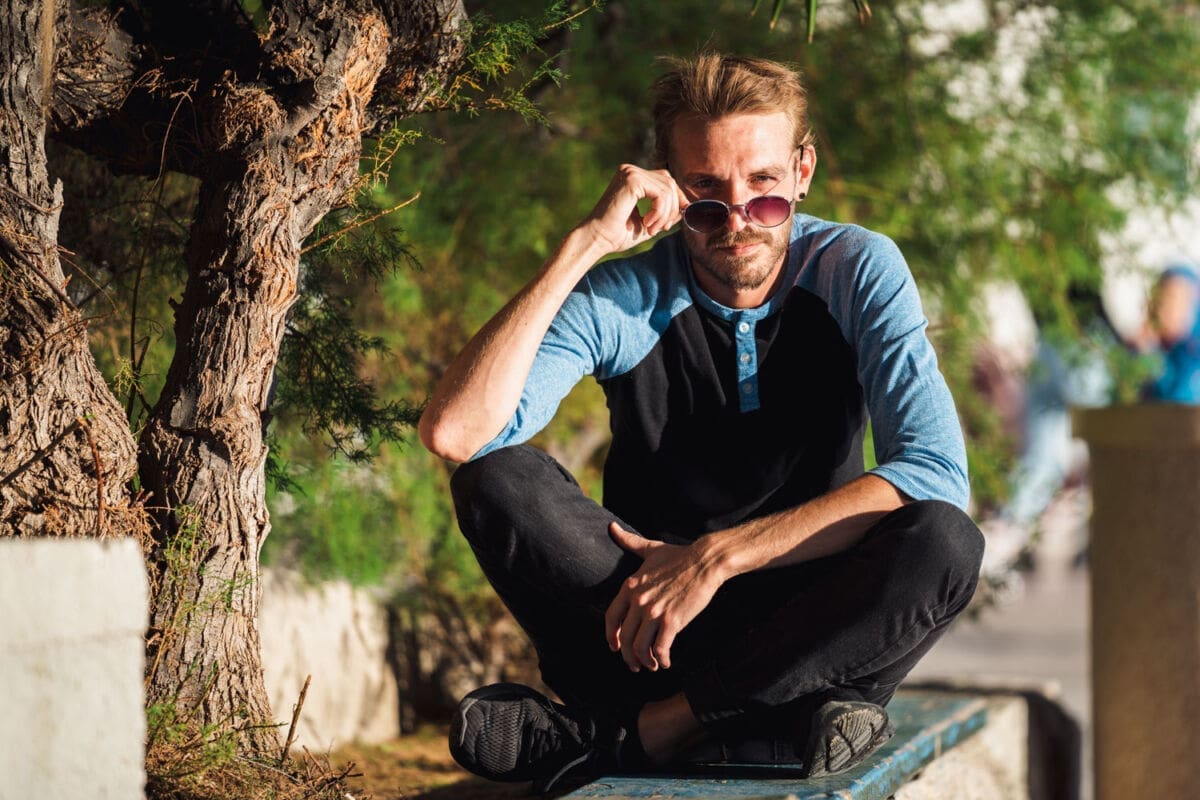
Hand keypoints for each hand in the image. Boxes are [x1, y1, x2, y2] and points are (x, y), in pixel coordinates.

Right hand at [580, 165, 687, 255]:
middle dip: (672, 207)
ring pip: (667, 189)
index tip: (671, 223)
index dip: (675, 200)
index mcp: (632, 178)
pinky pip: (660, 194)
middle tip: (663, 228)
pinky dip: (660, 211)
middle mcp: (630, 171)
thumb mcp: (648, 222)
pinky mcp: (632, 180)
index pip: (665, 180)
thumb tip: (686, 206)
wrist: (596, 239)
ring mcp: (630, 172)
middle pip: (669, 182)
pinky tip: (647, 223)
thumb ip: (665, 213)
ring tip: (652, 228)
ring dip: (665, 213)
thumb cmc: (616, 234)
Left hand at [604, 522, 724, 672]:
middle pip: (624, 637)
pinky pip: (660, 649)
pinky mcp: (672, 621)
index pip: (611, 617)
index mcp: (630, 586)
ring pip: (640, 647)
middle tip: (634, 664)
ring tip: (651, 665)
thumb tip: (611, 527)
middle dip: (628, 656)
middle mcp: (638, 601)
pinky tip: (665, 662)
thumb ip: (629, 542)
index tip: (615, 646)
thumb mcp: (650, 549)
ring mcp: (654, 612)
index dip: (611, 635)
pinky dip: (661, 660)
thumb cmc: (679, 556)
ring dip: (644, 661)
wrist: (705, 561)